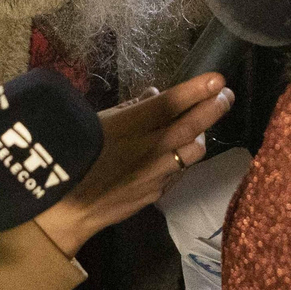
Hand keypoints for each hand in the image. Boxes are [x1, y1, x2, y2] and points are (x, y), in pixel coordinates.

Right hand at [33, 73, 234, 257]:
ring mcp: (155, 176)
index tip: (218, 79)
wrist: (64, 210)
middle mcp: (147, 151)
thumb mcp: (95, 124)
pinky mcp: (156, 194)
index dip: (196, 91)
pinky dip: (183, 159)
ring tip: (200, 127)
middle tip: (226, 95)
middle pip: (191, 127)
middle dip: (213, 108)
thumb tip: (156, 94)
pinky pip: (179, 172)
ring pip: (193, 153)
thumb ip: (129, 109)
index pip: (169, 104)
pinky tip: (178, 154)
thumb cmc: (70, 157)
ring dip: (200, 136)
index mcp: (128, 128)